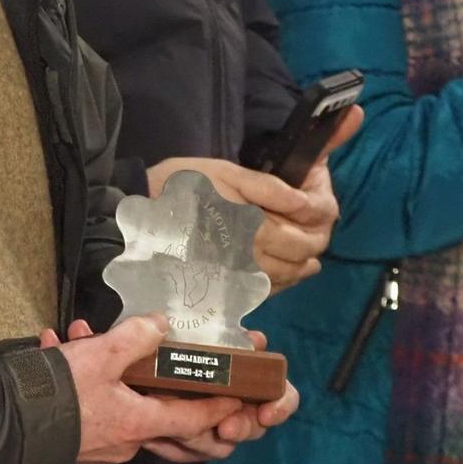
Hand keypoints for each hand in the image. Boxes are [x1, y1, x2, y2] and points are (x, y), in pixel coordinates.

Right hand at [45, 315, 243, 463]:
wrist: (6, 427)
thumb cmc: (59, 395)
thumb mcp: (101, 355)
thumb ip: (135, 337)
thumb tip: (159, 325)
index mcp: (139, 423)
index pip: (191, 418)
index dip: (216, 407)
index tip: (236, 399)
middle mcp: (125, 441)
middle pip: (153, 410)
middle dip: (149, 376)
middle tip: (151, 351)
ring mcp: (99, 444)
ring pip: (115, 400)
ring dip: (104, 368)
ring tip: (78, 335)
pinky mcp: (74, 440)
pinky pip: (88, 405)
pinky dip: (80, 378)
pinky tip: (55, 347)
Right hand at [147, 116, 359, 291]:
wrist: (141, 220)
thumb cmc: (184, 187)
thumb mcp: (227, 173)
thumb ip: (270, 189)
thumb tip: (306, 203)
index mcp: (255, 228)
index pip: (308, 231)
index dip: (321, 215)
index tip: (321, 203)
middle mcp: (252, 258)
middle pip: (303, 256)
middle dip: (315, 240)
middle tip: (316, 225)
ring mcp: (241, 277)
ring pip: (288, 277)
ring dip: (302, 263)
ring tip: (306, 252)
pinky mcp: (228, 288)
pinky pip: (266, 290)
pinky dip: (282, 280)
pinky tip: (282, 269)